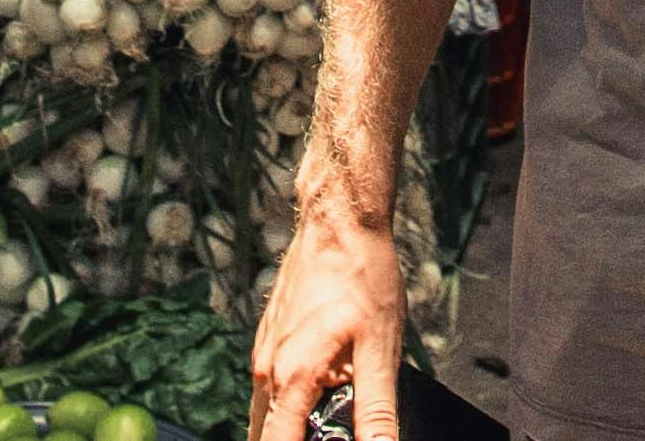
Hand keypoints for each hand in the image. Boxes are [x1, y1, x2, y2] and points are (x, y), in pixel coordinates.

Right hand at [248, 193, 410, 440]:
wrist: (338, 224)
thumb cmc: (362, 278)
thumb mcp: (380, 349)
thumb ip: (376, 408)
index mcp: (291, 377)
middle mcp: (267, 369)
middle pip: (269, 434)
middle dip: (297, 440)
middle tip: (331, 433)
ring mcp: (264, 353)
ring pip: (268, 412)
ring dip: (292, 425)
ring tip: (328, 421)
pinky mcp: (269, 340)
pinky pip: (271, 388)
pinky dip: (290, 403)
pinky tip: (323, 391)